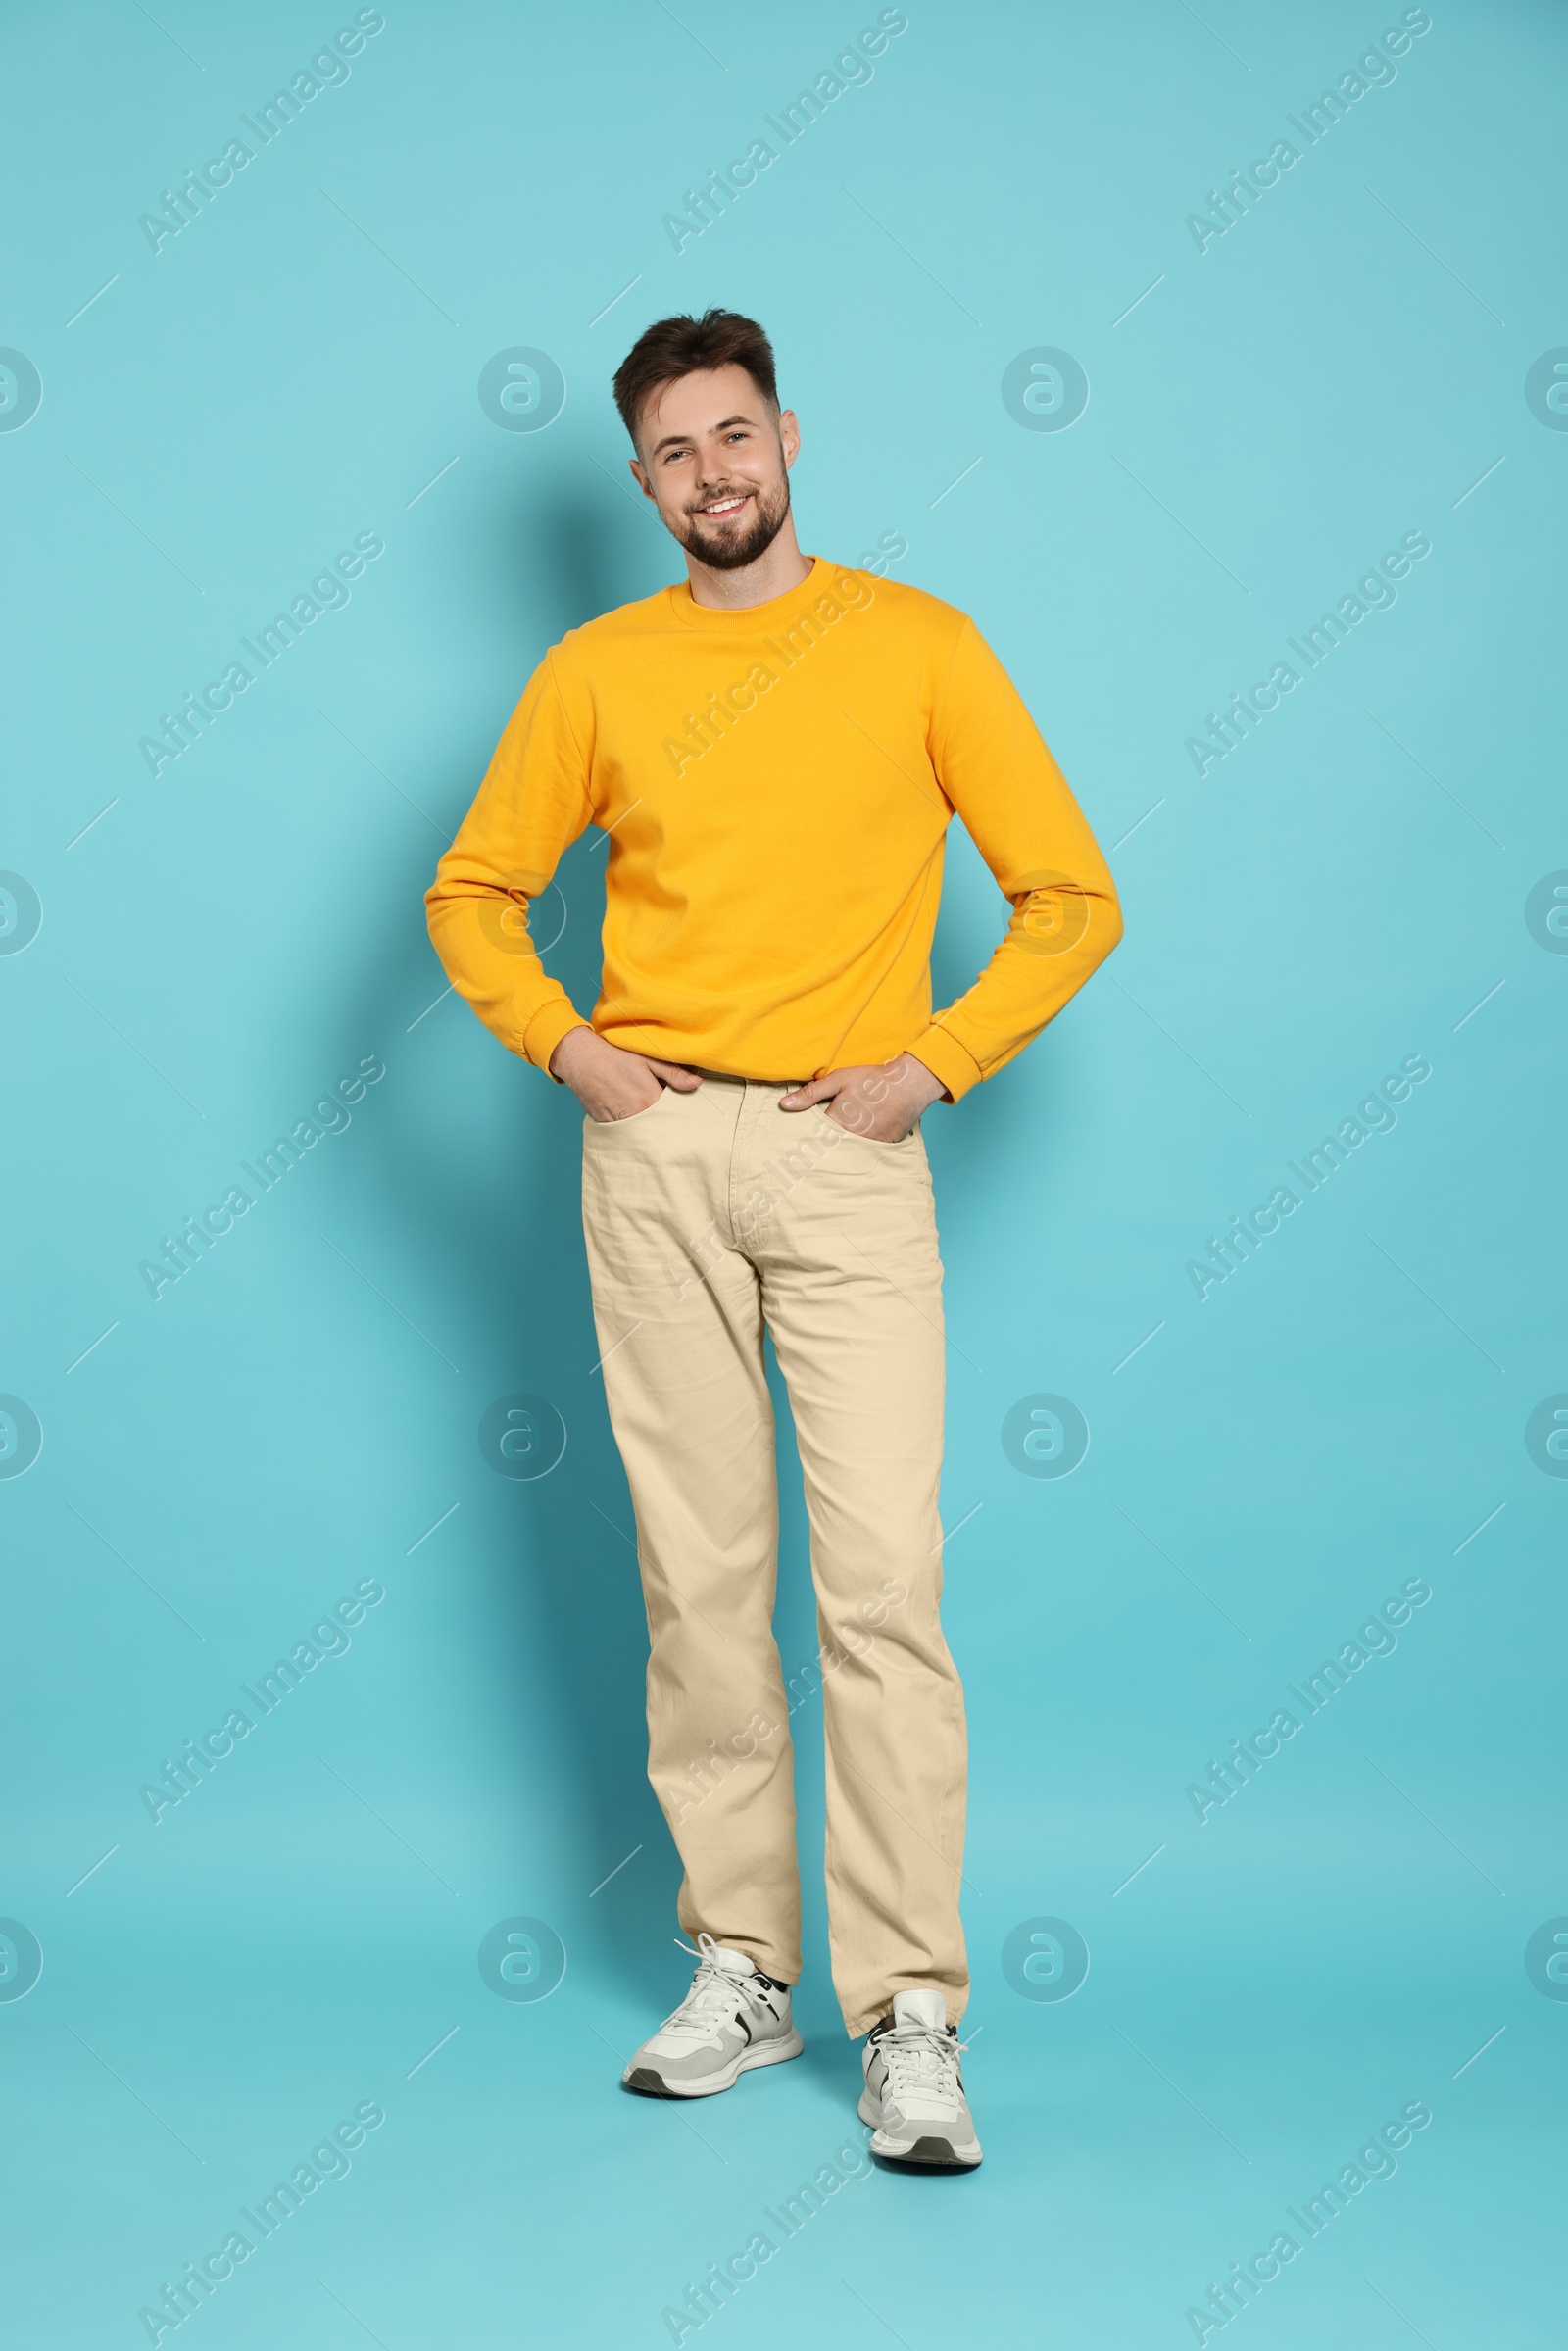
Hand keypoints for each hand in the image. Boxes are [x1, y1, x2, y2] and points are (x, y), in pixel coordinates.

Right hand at [550, 1027, 702, 1122]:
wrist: (580, 1058)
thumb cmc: (615, 1055)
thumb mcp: (647, 1059)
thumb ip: (673, 1073)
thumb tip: (697, 1083)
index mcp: (649, 1100)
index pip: (673, 1115)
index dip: (678, 1112)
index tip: (682, 1109)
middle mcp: (634, 1116)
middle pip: (657, 1126)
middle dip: (663, 1121)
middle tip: (665, 1111)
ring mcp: (617, 1123)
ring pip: (640, 1130)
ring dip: (646, 1125)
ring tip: (645, 1110)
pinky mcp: (605, 1124)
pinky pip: (623, 1130)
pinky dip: (629, 1125)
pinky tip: (629, 1112)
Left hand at [779, 1054, 946, 1141]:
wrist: (910, 1084)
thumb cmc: (872, 1079)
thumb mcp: (839, 1080)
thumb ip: (811, 1094)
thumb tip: (783, 1104)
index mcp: (837, 1122)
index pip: (813, 1137)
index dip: (807, 1139)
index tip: (798, 1145)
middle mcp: (852, 1138)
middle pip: (830, 1149)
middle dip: (823, 1149)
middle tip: (811, 1153)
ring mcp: (869, 1145)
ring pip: (847, 1154)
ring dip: (841, 1151)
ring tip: (837, 1147)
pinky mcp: (883, 1148)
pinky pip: (866, 1154)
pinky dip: (860, 1151)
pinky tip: (858, 1144)